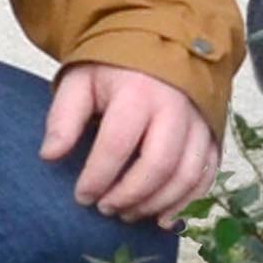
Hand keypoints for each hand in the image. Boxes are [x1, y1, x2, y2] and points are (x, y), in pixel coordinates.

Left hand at [42, 63, 217, 224]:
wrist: (159, 44)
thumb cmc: (114, 68)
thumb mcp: (80, 81)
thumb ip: (64, 117)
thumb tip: (50, 156)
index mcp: (138, 91)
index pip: (117, 144)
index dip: (97, 177)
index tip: (81, 196)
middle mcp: (175, 107)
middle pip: (158, 164)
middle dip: (129, 195)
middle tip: (105, 208)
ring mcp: (199, 122)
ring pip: (186, 175)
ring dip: (157, 204)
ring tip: (128, 213)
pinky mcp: (213, 134)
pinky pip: (206, 175)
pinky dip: (187, 202)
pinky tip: (163, 218)